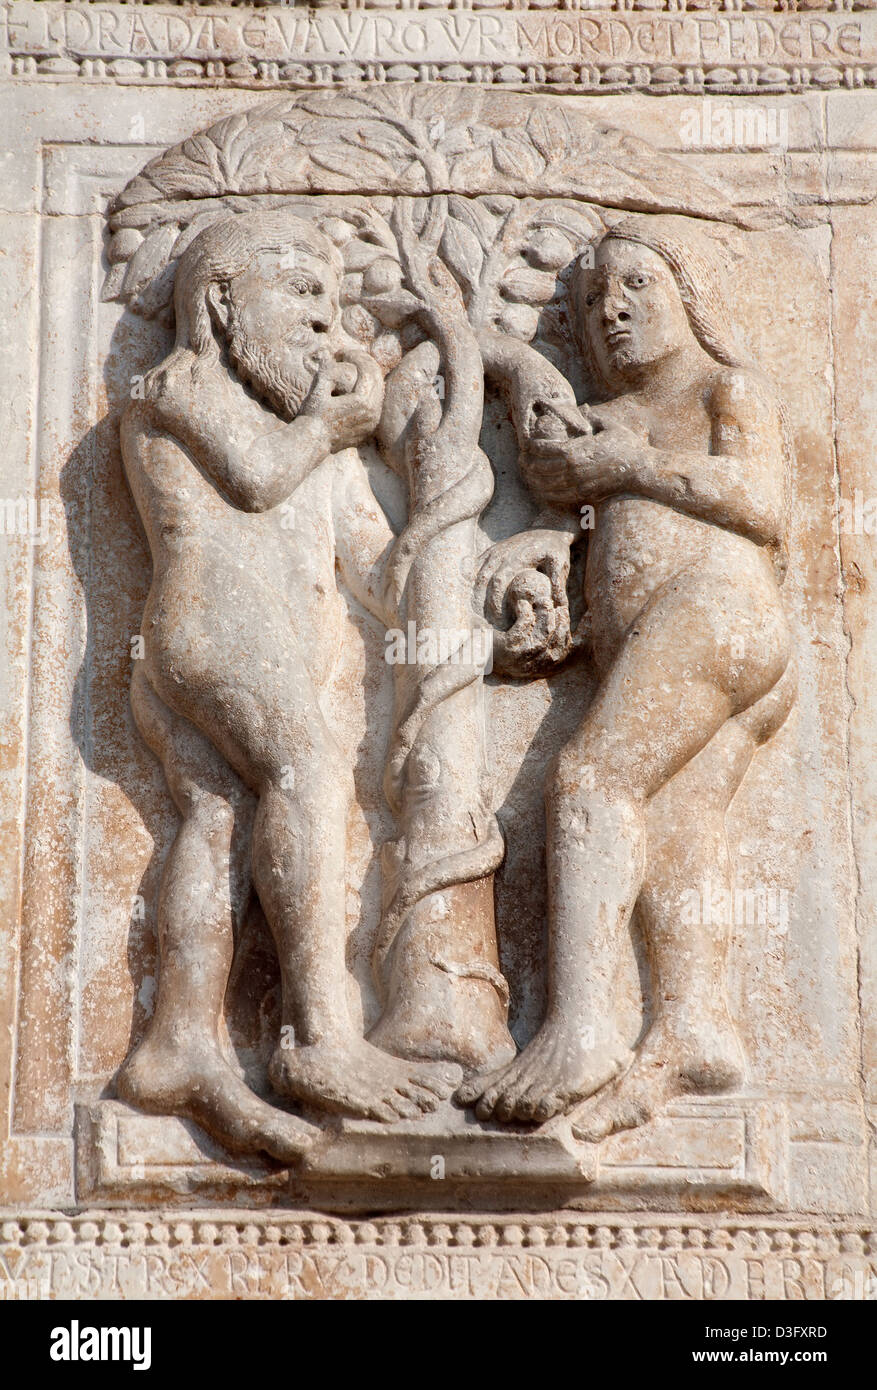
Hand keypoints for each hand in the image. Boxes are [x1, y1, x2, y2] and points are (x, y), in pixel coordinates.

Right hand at [300, 349, 383, 451]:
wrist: (312, 442)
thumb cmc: (312, 416)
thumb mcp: (317, 392)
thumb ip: (326, 371)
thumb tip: (327, 353)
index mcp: (363, 402)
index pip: (368, 370)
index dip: (355, 356)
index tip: (340, 353)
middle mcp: (372, 413)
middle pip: (377, 378)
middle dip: (363, 363)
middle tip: (348, 356)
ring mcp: (373, 422)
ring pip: (378, 391)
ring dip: (367, 375)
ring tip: (352, 366)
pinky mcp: (370, 428)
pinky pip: (376, 404)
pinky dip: (368, 390)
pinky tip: (356, 383)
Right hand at [475, 529, 571, 628]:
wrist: (548, 528)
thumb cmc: (555, 549)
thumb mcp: (560, 563)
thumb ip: (558, 583)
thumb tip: (558, 606)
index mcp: (516, 556)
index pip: (499, 581)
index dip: (495, 602)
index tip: (499, 621)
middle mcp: (501, 553)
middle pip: (483, 580)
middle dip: (482, 603)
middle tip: (487, 624)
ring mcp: (493, 552)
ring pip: (476, 575)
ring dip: (475, 596)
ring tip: (479, 617)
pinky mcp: (490, 552)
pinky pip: (475, 570)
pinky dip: (472, 586)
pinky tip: (474, 603)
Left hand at [490, 568, 572, 677]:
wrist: (473, 654)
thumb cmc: (500, 647)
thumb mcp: (524, 645)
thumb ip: (543, 639)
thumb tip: (568, 625)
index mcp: (541, 668)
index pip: (565, 651)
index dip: (573, 631)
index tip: (573, 613)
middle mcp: (534, 665)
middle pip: (557, 639)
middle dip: (560, 619)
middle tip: (555, 604)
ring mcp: (522, 657)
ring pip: (544, 631)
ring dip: (545, 612)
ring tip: (541, 601)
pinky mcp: (510, 647)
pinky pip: (525, 624)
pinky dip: (525, 611)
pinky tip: (521, 603)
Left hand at [523, 411, 646, 506]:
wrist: (641, 470)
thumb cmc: (627, 445)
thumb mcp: (610, 425)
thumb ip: (593, 416)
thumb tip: (583, 406)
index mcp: (577, 450)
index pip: (544, 449)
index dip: (531, 447)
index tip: (526, 444)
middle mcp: (574, 469)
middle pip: (540, 468)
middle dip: (527, 464)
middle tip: (520, 460)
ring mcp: (578, 484)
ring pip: (545, 485)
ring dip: (532, 480)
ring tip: (526, 474)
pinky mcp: (583, 495)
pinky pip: (557, 496)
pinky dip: (545, 492)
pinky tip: (539, 488)